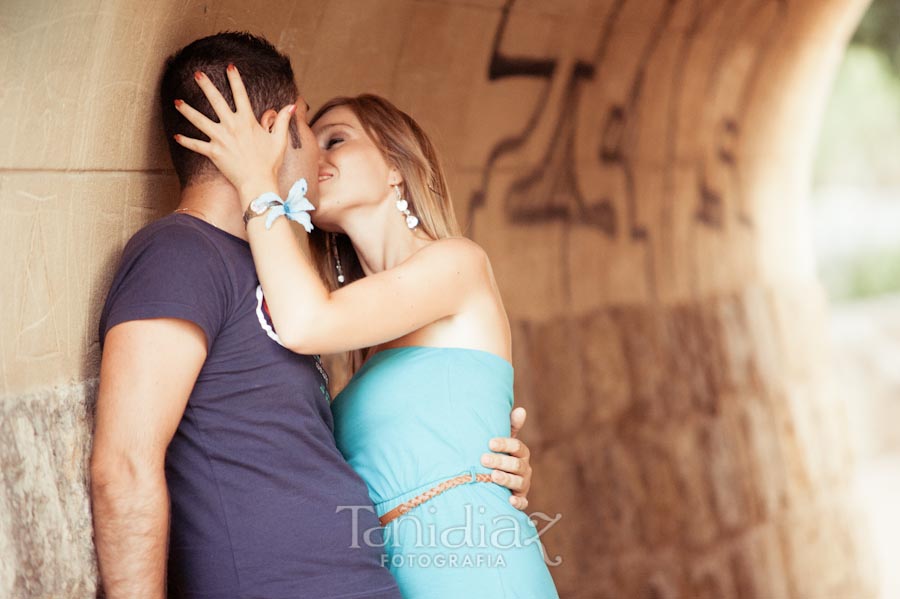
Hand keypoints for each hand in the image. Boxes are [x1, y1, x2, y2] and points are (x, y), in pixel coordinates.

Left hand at [172, 65, 296, 205]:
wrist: (258, 183)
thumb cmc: (270, 162)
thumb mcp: (279, 140)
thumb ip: (283, 121)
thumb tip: (291, 106)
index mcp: (247, 121)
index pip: (240, 94)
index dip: (235, 79)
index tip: (229, 66)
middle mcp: (232, 126)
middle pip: (216, 101)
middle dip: (206, 86)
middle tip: (196, 74)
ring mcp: (220, 139)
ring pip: (200, 120)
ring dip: (187, 110)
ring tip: (177, 102)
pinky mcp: (213, 152)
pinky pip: (196, 145)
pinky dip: (186, 141)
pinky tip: (176, 135)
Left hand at [481, 407, 532, 510]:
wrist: (500, 482)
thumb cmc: (500, 457)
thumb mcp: (504, 443)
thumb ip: (510, 427)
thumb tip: (521, 410)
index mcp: (521, 454)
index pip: (517, 446)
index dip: (504, 444)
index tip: (490, 443)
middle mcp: (525, 468)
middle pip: (515, 464)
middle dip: (500, 461)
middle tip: (483, 459)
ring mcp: (523, 485)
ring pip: (518, 482)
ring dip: (506, 479)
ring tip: (493, 476)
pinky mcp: (520, 499)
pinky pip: (523, 502)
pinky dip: (518, 502)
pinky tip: (510, 500)